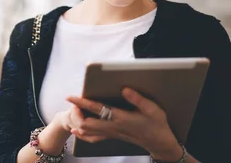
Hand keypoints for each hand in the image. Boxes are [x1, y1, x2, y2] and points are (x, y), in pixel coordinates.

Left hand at [65, 88, 183, 160]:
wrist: (159, 143)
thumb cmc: (157, 124)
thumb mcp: (153, 109)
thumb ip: (138, 99)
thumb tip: (124, 89)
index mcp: (121, 117)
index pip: (96, 108)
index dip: (82, 102)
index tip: (70, 96)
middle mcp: (113, 127)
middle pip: (87, 123)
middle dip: (76, 113)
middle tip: (71, 102)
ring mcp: (112, 133)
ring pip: (88, 132)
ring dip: (78, 122)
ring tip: (72, 112)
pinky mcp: (113, 136)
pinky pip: (94, 138)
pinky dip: (83, 134)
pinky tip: (77, 131)